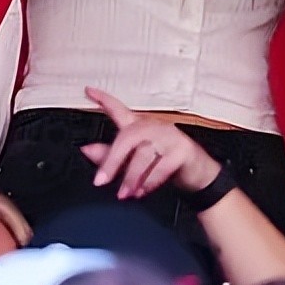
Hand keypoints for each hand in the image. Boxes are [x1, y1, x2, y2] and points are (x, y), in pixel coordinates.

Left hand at [80, 87, 220, 198]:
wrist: (199, 174)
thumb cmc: (163, 162)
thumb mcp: (134, 159)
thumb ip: (110, 155)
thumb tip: (85, 149)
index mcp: (138, 125)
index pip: (118, 109)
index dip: (103, 100)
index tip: (88, 91)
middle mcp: (153, 127)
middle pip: (127, 139)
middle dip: (112, 162)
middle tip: (101, 181)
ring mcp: (168, 137)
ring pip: (143, 155)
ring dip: (131, 177)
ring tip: (124, 193)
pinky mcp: (182, 150)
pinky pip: (161, 167)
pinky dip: (149, 181)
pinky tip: (142, 191)